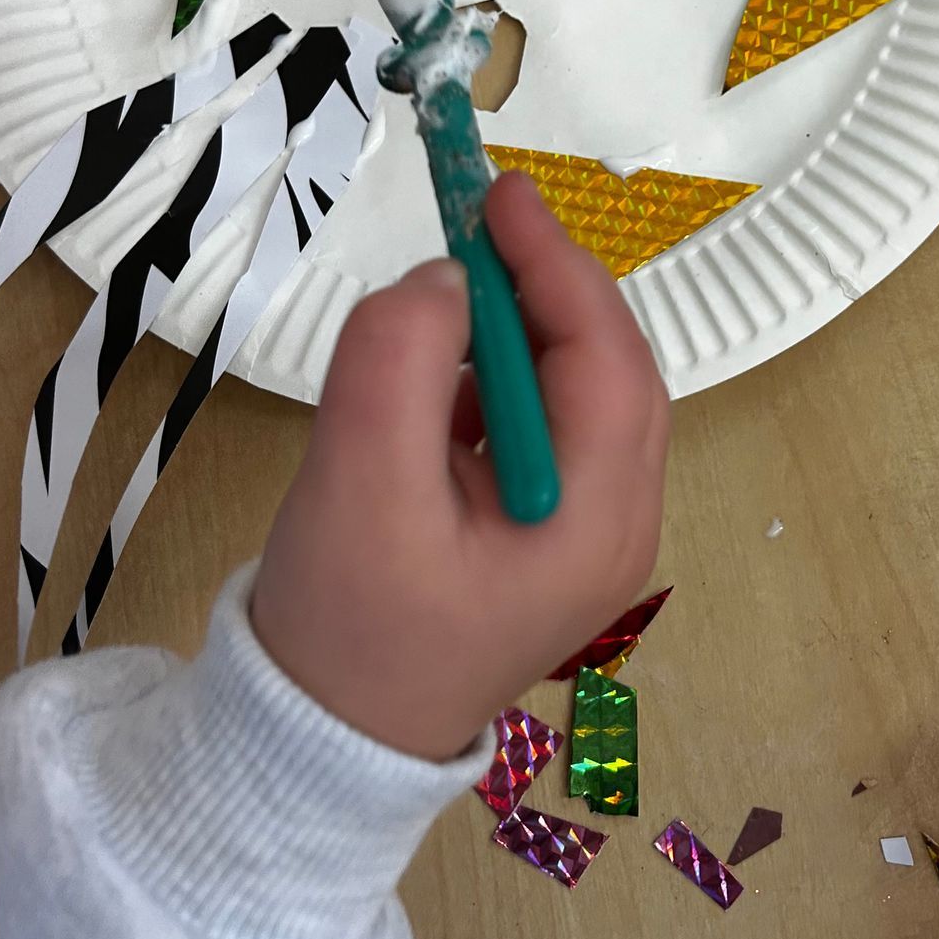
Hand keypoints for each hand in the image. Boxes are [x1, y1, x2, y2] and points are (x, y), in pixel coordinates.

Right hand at [252, 173, 669, 761]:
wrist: (321, 744)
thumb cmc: (345, 627)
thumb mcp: (357, 481)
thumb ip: (399, 361)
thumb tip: (445, 280)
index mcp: (596, 522)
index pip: (605, 359)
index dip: (555, 266)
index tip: (496, 195)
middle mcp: (616, 527)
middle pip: (609, 369)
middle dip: (545, 288)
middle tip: (472, 220)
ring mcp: (587, 536)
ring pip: (580, 393)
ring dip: (521, 332)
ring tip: (446, 296)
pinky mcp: (546, 536)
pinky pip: (545, 428)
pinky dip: (501, 380)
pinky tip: (439, 379)